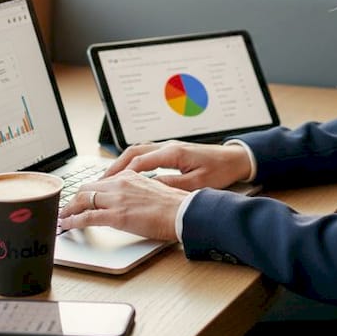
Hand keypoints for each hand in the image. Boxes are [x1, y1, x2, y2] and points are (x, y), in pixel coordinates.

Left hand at [58, 170, 185, 241]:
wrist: (183, 212)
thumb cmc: (174, 206)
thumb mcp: (152, 191)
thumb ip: (137, 192)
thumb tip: (129, 201)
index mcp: (130, 176)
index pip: (101, 181)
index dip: (88, 190)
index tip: (83, 197)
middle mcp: (120, 184)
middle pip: (87, 188)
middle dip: (74, 198)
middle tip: (68, 207)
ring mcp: (117, 199)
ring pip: (83, 200)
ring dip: (69, 209)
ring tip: (63, 216)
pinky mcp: (116, 216)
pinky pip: (87, 217)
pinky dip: (73, 221)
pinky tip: (67, 224)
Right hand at [103, 140, 252, 191]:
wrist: (236, 159)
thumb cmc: (220, 171)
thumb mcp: (197, 184)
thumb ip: (172, 186)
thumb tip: (149, 189)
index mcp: (174, 153)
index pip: (140, 162)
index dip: (121, 174)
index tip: (107, 185)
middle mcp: (169, 146)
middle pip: (133, 152)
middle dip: (115, 166)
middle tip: (99, 182)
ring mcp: (170, 146)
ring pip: (138, 150)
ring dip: (122, 163)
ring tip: (109, 178)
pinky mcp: (173, 150)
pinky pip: (146, 153)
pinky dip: (133, 162)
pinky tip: (128, 173)